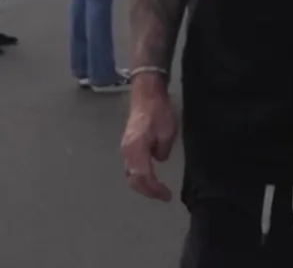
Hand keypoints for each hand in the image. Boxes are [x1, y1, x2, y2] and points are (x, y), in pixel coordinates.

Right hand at [120, 83, 177, 201]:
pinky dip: (140, 177)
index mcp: (136, 148)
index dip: (154, 189)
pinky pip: (131, 167)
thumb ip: (162, 150)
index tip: (167, 195)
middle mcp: (127, 150)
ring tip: (157, 190)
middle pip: (133, 179)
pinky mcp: (127, 146)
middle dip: (148, 191)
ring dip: (143, 185)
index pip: (142, 177)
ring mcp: (125, 148)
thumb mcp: (167, 132)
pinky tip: (150, 179)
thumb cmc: (158, 112)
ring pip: (130, 174)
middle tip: (164, 196)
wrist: (146, 95)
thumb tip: (158, 159)